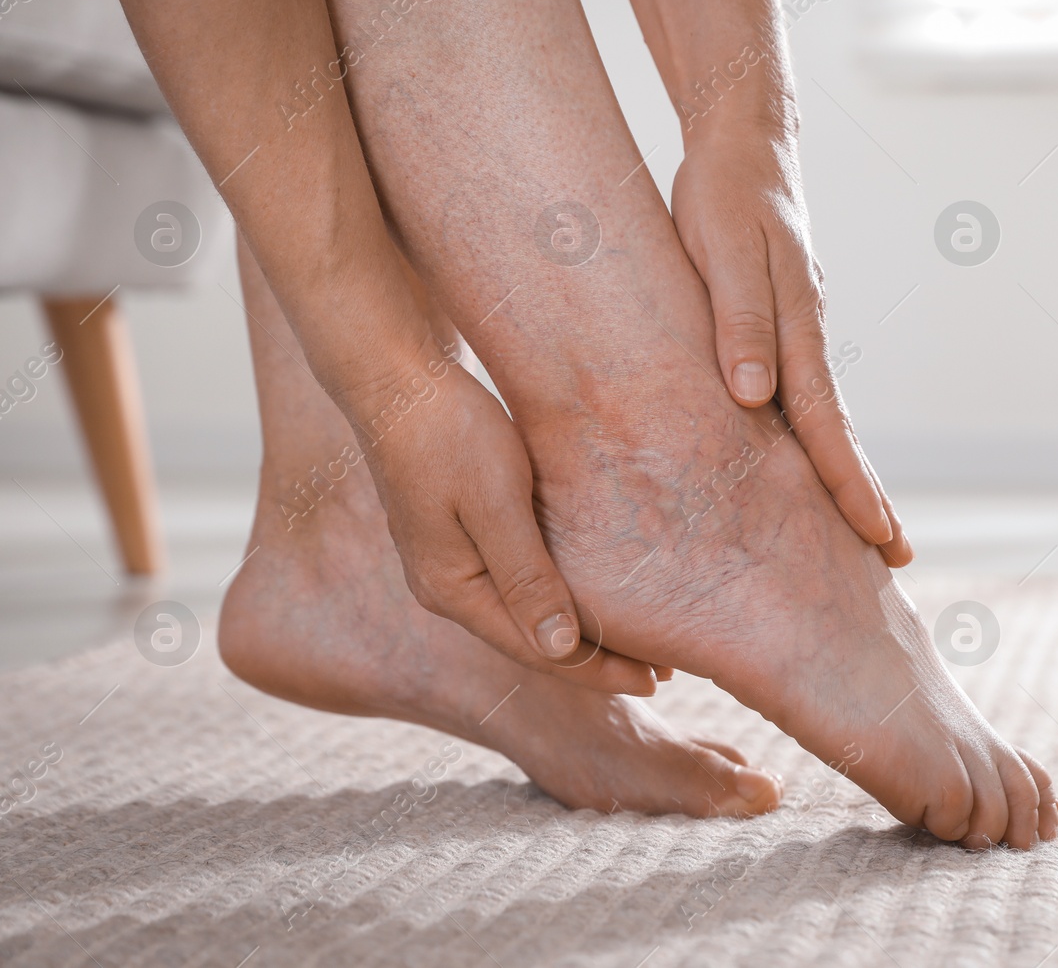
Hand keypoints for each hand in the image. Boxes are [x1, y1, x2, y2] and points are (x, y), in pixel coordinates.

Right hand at [349, 349, 659, 694]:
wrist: (393, 377)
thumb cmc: (447, 430)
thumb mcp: (495, 500)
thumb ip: (526, 576)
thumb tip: (561, 648)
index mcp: (452, 589)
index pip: (538, 651)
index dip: (600, 670)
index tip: (657, 680)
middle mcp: (447, 586)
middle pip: (533, 640)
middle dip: (598, 657)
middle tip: (664, 668)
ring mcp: (450, 560)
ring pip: (527, 611)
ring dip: (582, 627)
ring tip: (640, 637)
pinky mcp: (460, 531)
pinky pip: (518, 579)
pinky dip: (561, 592)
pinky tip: (593, 587)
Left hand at [671, 128, 910, 566]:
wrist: (741, 144)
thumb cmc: (722, 196)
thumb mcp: (719, 251)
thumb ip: (737, 322)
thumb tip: (753, 399)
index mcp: (797, 326)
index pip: (827, 422)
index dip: (848, 483)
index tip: (876, 536)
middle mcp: (808, 337)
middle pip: (841, 432)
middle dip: (866, 497)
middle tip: (896, 561)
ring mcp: (801, 334)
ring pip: (825, 419)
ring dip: (846, 474)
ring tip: (867, 531)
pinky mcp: (784, 329)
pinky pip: (803, 396)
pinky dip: (816, 439)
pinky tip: (815, 465)